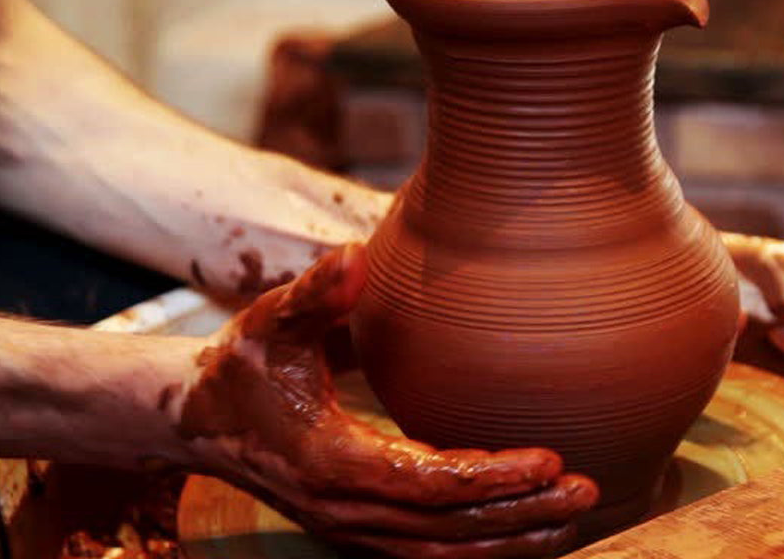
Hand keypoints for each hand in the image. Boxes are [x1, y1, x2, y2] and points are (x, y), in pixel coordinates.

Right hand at [174, 244, 598, 557]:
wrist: (198, 421)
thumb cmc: (242, 365)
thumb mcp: (269, 321)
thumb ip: (315, 292)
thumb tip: (354, 255)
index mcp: (332, 463)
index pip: (429, 485)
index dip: (492, 479)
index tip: (550, 459)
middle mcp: (346, 511)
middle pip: (449, 530)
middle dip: (521, 514)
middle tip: (585, 489)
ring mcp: (352, 531)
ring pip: (444, 553)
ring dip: (511, 540)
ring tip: (573, 514)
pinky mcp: (359, 532)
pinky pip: (430, 553)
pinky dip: (481, 548)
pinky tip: (525, 529)